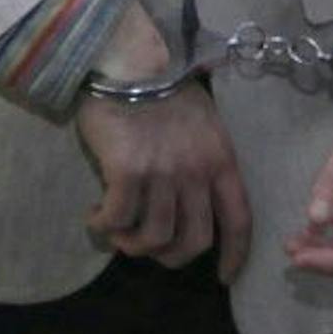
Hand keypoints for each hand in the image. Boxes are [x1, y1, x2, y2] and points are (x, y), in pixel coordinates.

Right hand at [75, 5, 252, 280]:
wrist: (129, 58)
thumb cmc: (163, 83)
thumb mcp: (203, 120)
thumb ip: (203, 157)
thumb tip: (190, 196)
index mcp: (221, 158)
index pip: (238, 220)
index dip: (233, 255)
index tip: (222, 275)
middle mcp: (197, 171)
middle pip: (194, 240)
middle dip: (171, 257)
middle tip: (149, 248)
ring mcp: (163, 173)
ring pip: (154, 238)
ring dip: (133, 245)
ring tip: (117, 233)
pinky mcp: (128, 172)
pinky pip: (117, 220)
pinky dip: (105, 227)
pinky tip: (94, 218)